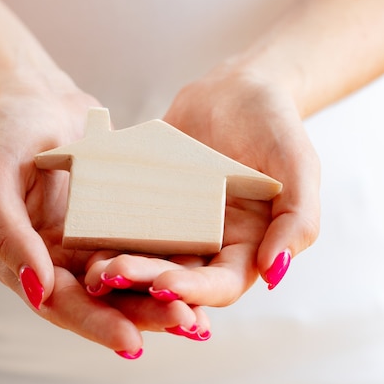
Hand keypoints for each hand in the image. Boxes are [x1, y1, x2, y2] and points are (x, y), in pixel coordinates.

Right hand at [0, 85, 208, 355]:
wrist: (35, 99)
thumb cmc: (4, 134)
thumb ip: (8, 233)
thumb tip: (37, 290)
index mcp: (23, 259)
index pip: (59, 303)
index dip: (93, 323)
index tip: (130, 341)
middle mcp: (59, 260)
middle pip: (101, 301)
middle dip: (141, 316)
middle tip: (184, 326)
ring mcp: (88, 241)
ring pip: (127, 281)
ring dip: (161, 300)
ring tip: (198, 317)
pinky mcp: (115, 221)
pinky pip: (143, 245)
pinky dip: (167, 262)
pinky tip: (199, 274)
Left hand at [85, 63, 320, 306]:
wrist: (236, 91)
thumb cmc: (275, 126)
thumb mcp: (299, 166)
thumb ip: (298, 220)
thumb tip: (274, 272)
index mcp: (247, 248)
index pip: (221, 284)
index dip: (195, 292)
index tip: (165, 286)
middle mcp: (209, 246)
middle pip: (177, 277)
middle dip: (145, 281)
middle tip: (112, 276)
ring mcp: (177, 227)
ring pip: (147, 258)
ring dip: (121, 268)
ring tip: (94, 269)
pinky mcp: (151, 206)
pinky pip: (128, 224)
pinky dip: (109, 236)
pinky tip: (84, 238)